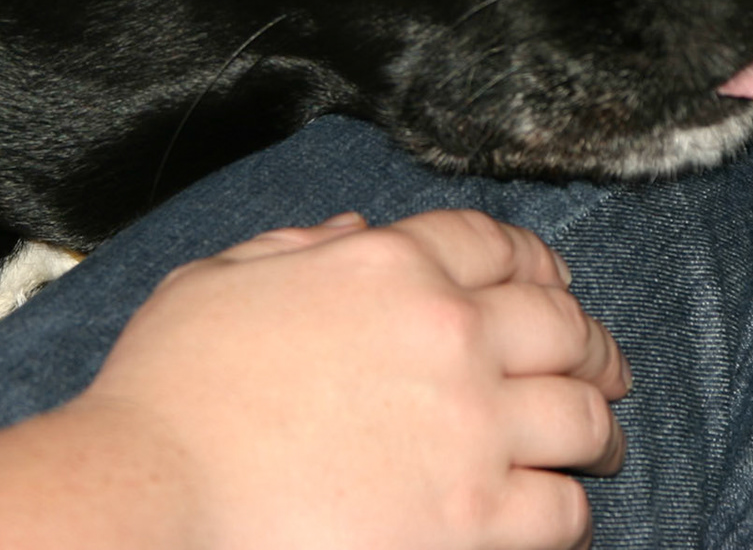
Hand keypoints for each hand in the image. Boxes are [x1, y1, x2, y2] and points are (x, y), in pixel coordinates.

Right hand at [68, 208, 628, 549]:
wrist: (150, 492)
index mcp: (390, 265)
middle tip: (601, 367)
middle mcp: (446, 333)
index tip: (553, 284)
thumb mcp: (221, 280)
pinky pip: (560, 511)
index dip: (537, 264)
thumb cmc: (167, 394)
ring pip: (579, 416)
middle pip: (560, 325)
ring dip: (599, 427)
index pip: (495, 246)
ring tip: (601, 443)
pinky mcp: (472, 517)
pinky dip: (571, 511)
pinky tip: (562, 512)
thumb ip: (299, 248)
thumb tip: (356, 234)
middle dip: (589, 345)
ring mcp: (468, 427)